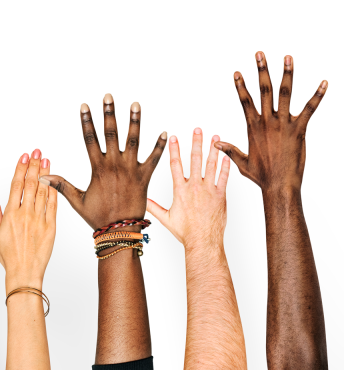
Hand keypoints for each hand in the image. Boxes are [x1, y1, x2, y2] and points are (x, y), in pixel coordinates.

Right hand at [0, 150, 56, 291]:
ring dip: (45, 174)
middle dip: (34, 165)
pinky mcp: (51, 227)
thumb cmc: (9, 255)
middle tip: (38, 151)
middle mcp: (26, 214)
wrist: (25, 272)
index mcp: (11, 214)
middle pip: (31, 184)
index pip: (16, 185)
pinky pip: (53, 205)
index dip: (21, 168)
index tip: (24, 156)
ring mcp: (40, 220)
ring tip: (46, 160)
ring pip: (42, 191)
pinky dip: (53, 191)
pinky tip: (54, 180)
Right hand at [40, 94, 166, 229]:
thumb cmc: (98, 217)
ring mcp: (131, 170)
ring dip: (134, 121)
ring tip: (135, 104)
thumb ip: (62, 185)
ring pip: (133, 140)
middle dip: (109, 113)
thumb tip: (43, 177)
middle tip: (108, 97)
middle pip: (111, 133)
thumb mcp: (77, 201)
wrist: (119, 231)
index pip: (90, 139)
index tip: (85, 106)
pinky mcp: (145, 177)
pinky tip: (164, 132)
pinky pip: (154, 159)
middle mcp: (115, 165)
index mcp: (98, 169)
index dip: (87, 121)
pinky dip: (159, 146)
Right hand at [147, 128, 229, 249]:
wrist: (203, 240)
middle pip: (195, 159)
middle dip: (196, 142)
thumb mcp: (166, 218)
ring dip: (213, 149)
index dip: (174, 149)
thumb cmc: (185, 232)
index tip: (173, 137)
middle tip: (198, 129)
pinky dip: (225, 166)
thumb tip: (142, 201)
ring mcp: (209, 190)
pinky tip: (226, 156)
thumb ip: (154, 207)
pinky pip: (224, 177)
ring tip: (215, 137)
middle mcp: (195, 187)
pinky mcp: (220, 195)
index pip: (175, 165)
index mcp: (180, 190)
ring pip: (211, 165)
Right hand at [214, 51, 327, 192]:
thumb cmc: (262, 175)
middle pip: (264, 90)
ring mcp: (284, 124)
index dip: (241, 86)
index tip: (237, 72)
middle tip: (260, 55)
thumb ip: (230, 150)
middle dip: (261, 70)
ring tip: (287, 57)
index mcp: (254, 128)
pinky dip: (318, 96)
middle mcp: (268, 122)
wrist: (279, 184)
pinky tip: (324, 83)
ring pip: (285, 94)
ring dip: (287, 74)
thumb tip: (217, 144)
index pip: (245, 101)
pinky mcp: (299, 130)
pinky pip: (310, 109)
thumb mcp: (242, 162)